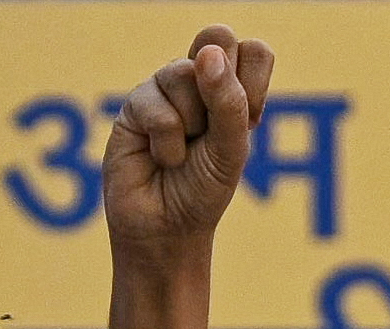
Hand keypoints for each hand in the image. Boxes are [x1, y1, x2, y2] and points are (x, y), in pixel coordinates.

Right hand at [102, 24, 275, 256]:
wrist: (165, 228)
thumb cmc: (203, 190)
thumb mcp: (231, 150)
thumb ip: (229, 102)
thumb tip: (207, 55)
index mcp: (233, 87)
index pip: (254, 51)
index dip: (253, 84)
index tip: (249, 123)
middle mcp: (199, 79)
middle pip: (217, 38)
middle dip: (219, 86)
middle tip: (210, 128)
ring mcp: (165, 87)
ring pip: (184, 73)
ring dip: (190, 125)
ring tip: (182, 153)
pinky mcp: (135, 104)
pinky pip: (157, 106)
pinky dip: (166, 143)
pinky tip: (158, 158)